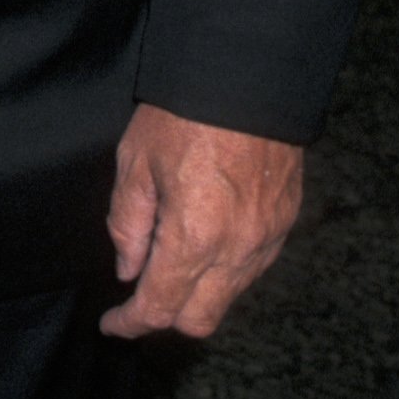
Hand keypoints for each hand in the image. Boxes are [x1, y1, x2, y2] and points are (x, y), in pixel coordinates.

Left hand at [101, 103, 303, 339]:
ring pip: (230, 297)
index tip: (112, 323)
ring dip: (198, 295)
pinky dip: (225, 272)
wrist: (250, 76)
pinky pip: (253, 268)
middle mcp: (237, 249)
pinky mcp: (286, 221)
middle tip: (138, 298)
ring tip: (169, 266)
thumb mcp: (135, 163)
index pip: (159, 307)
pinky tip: (206, 246)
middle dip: (166, 318)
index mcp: (195, 237)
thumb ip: (128, 225)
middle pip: (200, 319)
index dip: (130, 323)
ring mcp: (268, 238)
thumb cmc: (184, 113)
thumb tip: (128, 269)